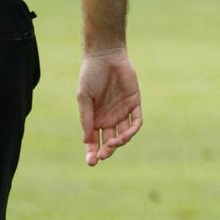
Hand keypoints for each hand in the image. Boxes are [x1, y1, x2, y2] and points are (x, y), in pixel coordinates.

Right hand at [78, 48, 141, 166]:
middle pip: (109, 141)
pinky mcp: (134, 104)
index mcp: (93, 119)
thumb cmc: (90, 76)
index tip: (91, 162)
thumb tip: (87, 140)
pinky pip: (136, 121)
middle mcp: (108, 118)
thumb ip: (86, 118)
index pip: (93, 140)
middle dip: (107, 150)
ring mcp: (122, 112)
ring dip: (120, 142)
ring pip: (124, 134)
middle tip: (103, 155)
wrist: (105, 57)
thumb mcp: (84, 98)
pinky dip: (132, 130)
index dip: (92, 152)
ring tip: (114, 143)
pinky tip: (126, 134)